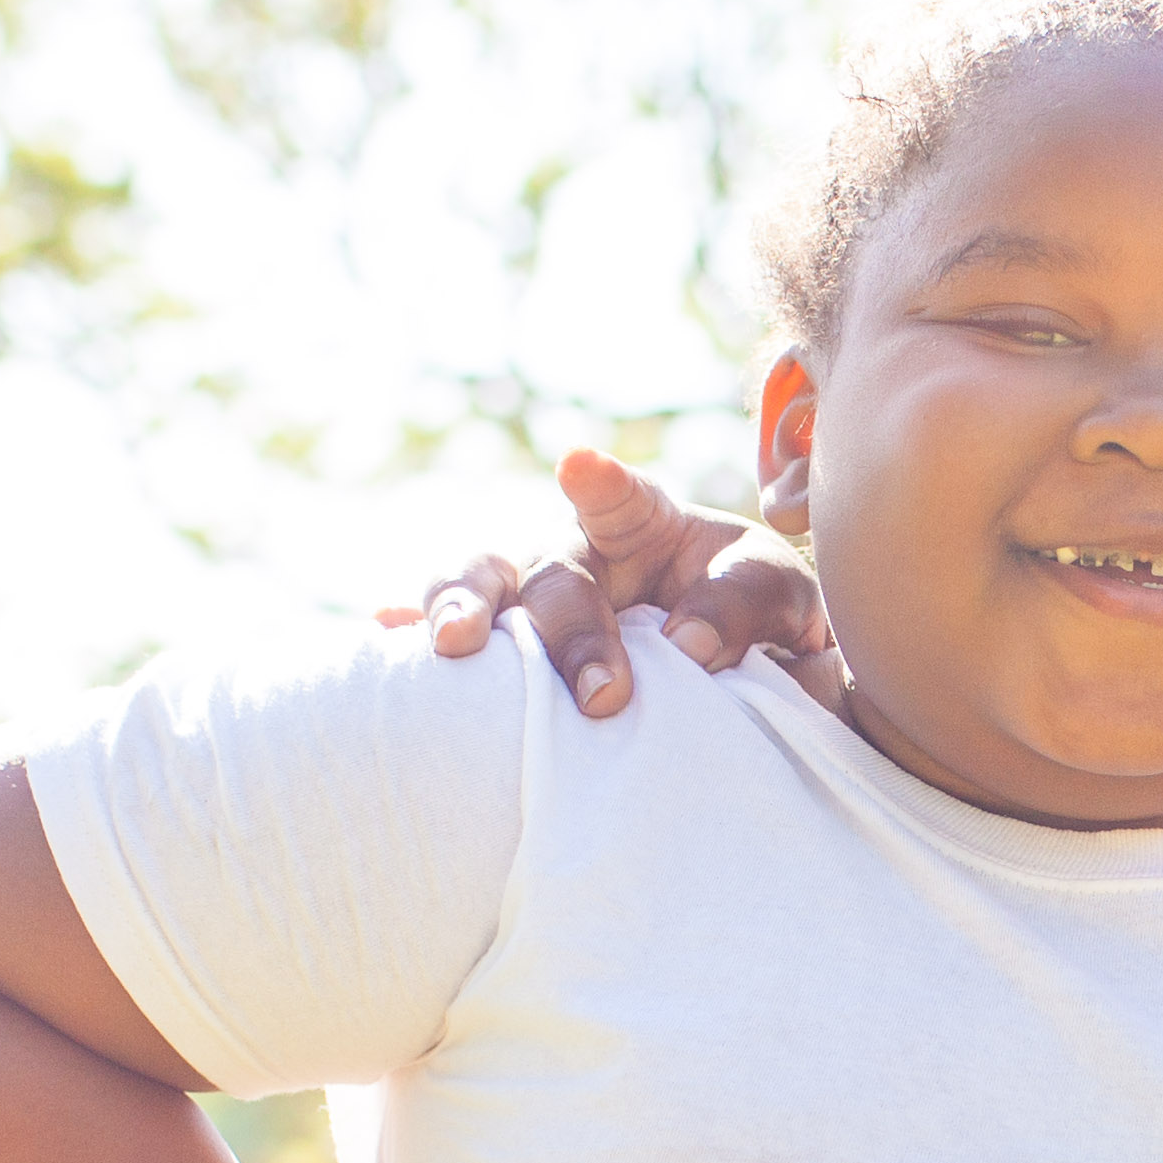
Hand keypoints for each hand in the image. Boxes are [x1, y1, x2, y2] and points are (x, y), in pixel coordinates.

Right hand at [386, 449, 832, 717]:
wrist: (735, 668)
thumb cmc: (753, 612)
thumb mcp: (781, 598)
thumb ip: (744, 607)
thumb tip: (690, 649)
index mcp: (641, 522)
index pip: (619, 496)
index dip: (600, 482)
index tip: (584, 465)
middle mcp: (574, 554)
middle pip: (553, 579)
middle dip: (572, 637)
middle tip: (605, 697)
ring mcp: (528, 601)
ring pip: (476, 589)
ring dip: (460, 612)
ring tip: (452, 645)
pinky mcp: (503, 654)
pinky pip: (449, 643)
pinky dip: (410, 639)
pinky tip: (381, 645)